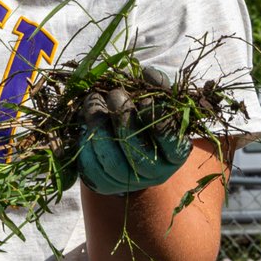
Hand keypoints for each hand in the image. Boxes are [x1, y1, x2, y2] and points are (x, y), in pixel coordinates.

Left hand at [76, 82, 190, 194]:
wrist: (129, 149)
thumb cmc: (147, 119)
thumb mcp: (159, 101)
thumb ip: (158, 87)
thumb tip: (148, 75)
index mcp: (175, 154)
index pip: (171, 141)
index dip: (158, 120)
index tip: (145, 99)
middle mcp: (155, 173)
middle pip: (137, 150)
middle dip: (123, 118)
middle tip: (115, 94)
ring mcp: (129, 183)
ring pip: (111, 160)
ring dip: (99, 127)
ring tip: (94, 101)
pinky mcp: (105, 185)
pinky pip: (91, 167)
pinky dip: (86, 143)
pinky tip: (86, 122)